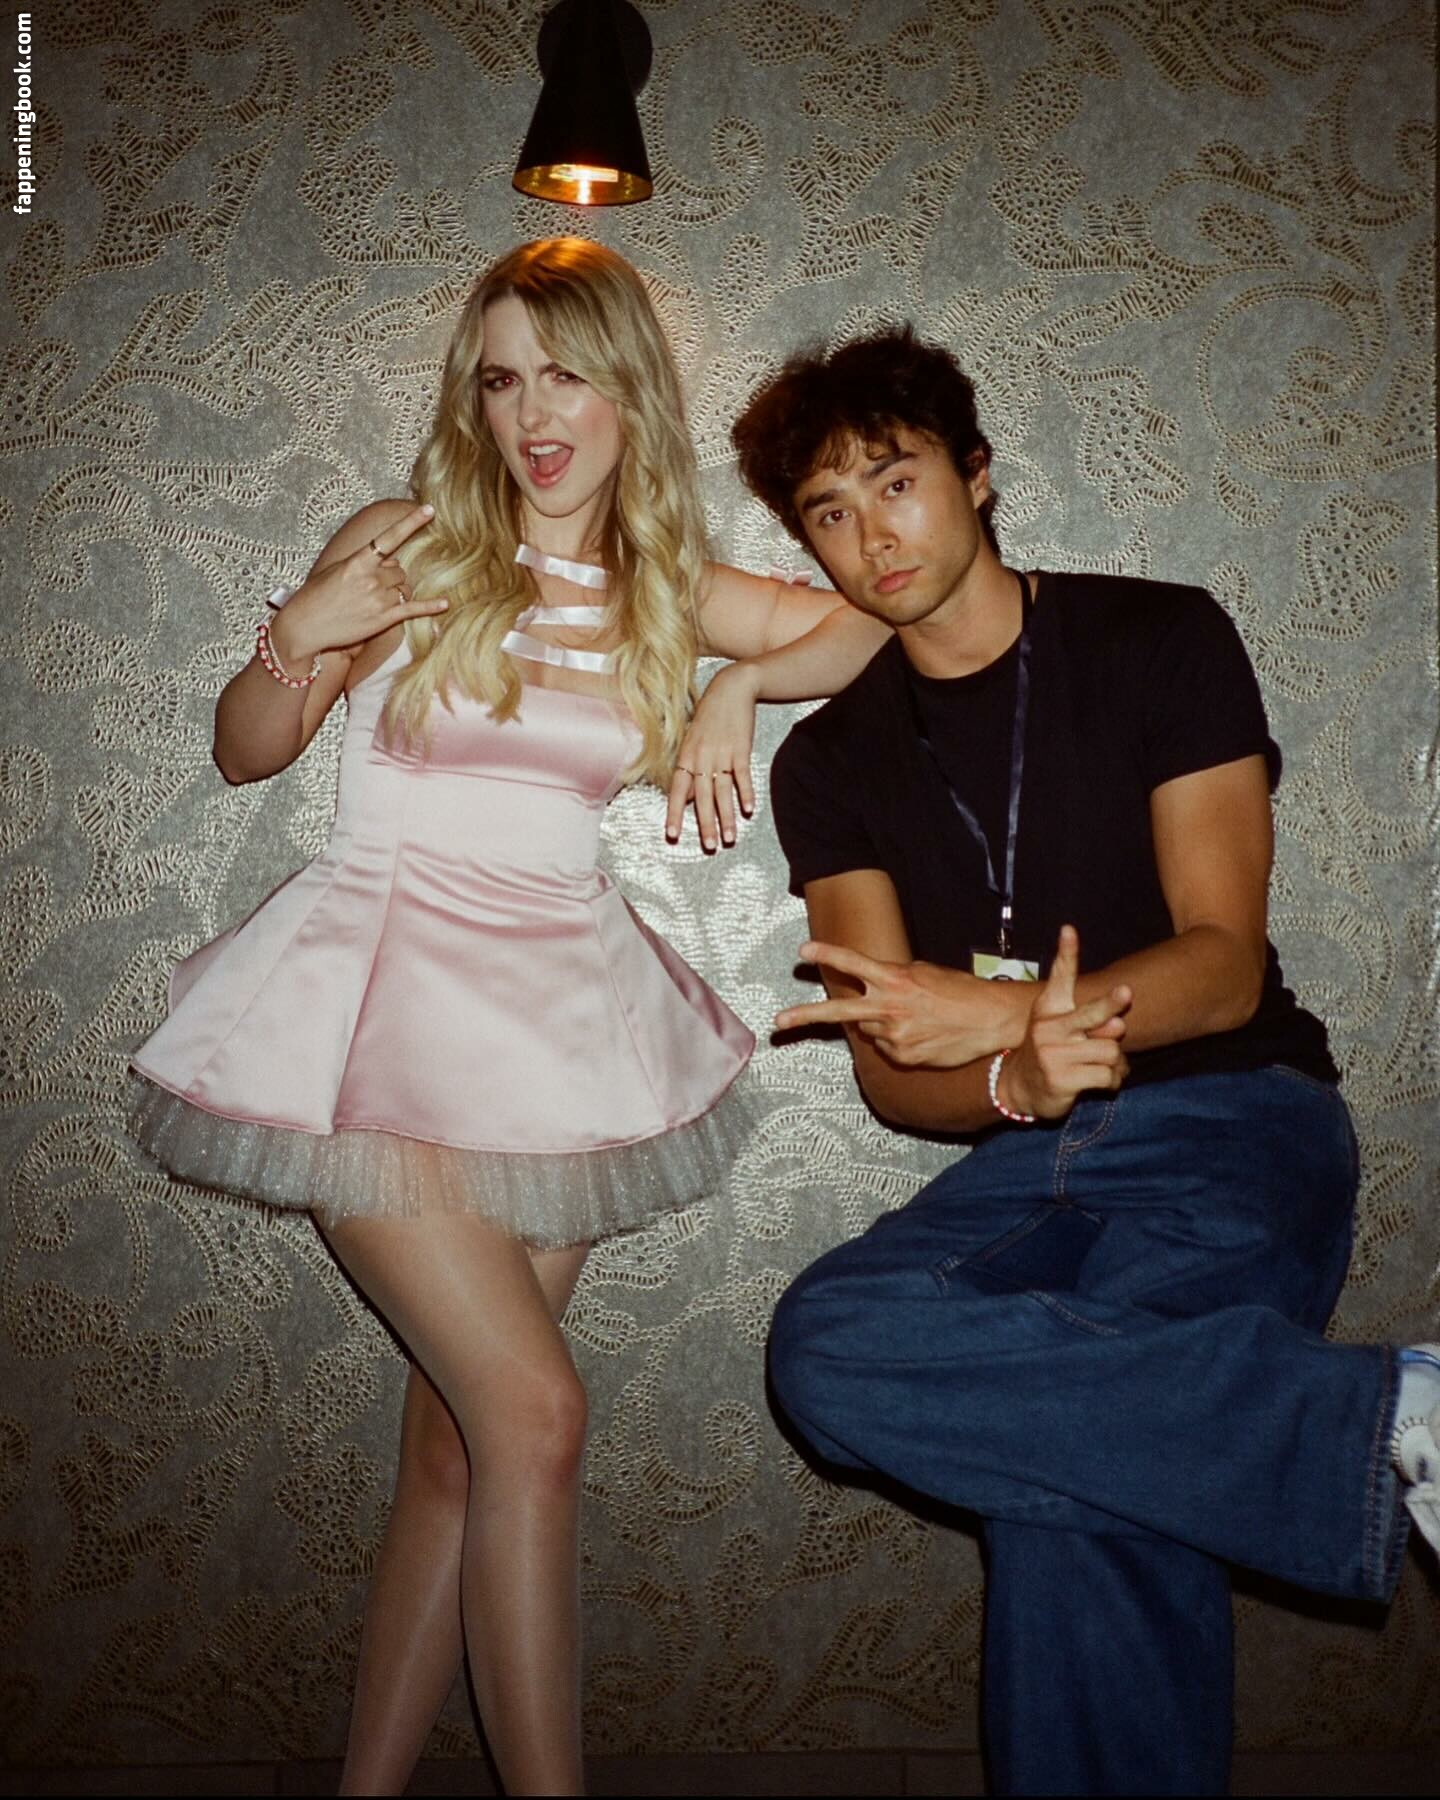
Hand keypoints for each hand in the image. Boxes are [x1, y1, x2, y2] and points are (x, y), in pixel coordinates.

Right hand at [269, 504, 446, 665]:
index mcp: (358, 561)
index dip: (411, 522)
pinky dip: (431, 607)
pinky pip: (413, 609)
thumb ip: (364, 562)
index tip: (429, 509)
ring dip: (395, 592)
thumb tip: (390, 562)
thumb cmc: (316, 596)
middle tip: (367, 588)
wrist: (304, 626)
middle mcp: (371, 578)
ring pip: (403, 587)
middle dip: (389, 576)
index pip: (389, 537)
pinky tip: (445, 603)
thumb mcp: (336, 569)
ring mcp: (379, 599)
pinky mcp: (384, 619)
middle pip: (399, 570)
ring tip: (372, 602)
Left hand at [665, 661, 759, 850]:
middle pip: (702, 797)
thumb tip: (686, 799)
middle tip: (710, 846)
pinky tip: (749, 810)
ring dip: (727, 816)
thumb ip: (689, 771)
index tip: (672, 835)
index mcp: (686, 757)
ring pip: (723, 791)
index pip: (677, 791)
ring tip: (730, 838)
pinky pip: (743, 775)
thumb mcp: (693, 742)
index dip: (674, 813)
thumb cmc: (709, 717)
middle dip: (706, 824)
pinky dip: (746, 793)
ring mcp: (721, 754)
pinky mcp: (741, 749)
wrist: (730, 689)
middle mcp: (701, 758)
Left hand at [774, 941, 1029, 1066]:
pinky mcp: (903, 1058)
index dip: (828, 954)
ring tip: (913, 1017)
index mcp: (895, 979)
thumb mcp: (924, 973)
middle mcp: (889, 1008)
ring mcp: (894, 1036)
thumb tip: (870, 990)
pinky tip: (921, 1034)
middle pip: (838, 1012)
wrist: (991, 1021)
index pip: (854, 963)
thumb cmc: (960, 991)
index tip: (804, 950)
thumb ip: (891, 980)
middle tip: (778, 1021)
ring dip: (880, 1023)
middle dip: (805, 1016)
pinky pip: (887, 1048)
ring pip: (869, 1029)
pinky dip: (897, 1041)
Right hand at [998, 925, 1129, 1120]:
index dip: (1066, 953)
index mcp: (1048, 1009)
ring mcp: (1053, 1054)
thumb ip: (1093, 1023)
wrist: (1020, 1087)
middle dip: (1110, 1004)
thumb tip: (1118, 1026)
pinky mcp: (1061, 1079)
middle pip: (1090, 1013)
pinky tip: (1101, 1081)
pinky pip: (1106, 1075)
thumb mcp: (1064, 1030)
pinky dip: (1112, 1080)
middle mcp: (1048, 1028)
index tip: (1069, 930)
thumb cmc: (1052, 1051)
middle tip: (1127, 991)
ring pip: (1109, 1050)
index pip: (1060, 977)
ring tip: (1103, 1065)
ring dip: (1115, 1062)